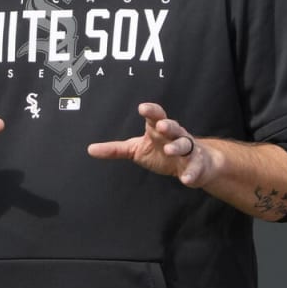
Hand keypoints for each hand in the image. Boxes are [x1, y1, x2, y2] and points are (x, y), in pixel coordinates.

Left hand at [87, 102, 216, 187]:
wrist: (195, 162)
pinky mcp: (196, 165)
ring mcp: (187, 150)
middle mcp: (174, 136)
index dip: (151, 111)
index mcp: (158, 129)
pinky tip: (186, 179)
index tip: (143, 108)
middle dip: (167, 125)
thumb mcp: (136, 149)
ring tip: (169, 150)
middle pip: (172, 126)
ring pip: (184, 144)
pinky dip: (191, 173)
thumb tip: (90, 149)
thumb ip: (115, 149)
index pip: (156, 116)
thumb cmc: (162, 150)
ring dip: (177, 146)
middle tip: (159, 126)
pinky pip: (195, 168)